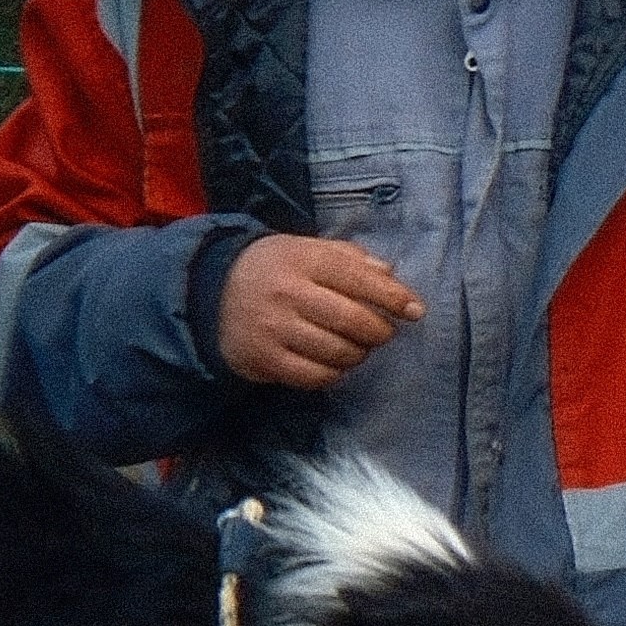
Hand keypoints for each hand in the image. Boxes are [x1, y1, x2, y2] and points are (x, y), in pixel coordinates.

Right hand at [218, 233, 424, 389]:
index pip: (358, 279)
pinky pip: (316, 376)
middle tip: (383, 332)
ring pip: (338, 352)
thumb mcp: (305, 249)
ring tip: (357, 347)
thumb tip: (390, 275)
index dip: (393, 297)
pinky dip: (335, 373)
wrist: (210, 292)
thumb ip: (348, 257)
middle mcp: (288, 293)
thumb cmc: (272, 269)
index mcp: (302, 259)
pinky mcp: (266, 360)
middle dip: (379, 331)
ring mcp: (275, 329)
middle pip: (353, 320)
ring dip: (359, 354)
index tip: (415, 310)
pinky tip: (334, 363)